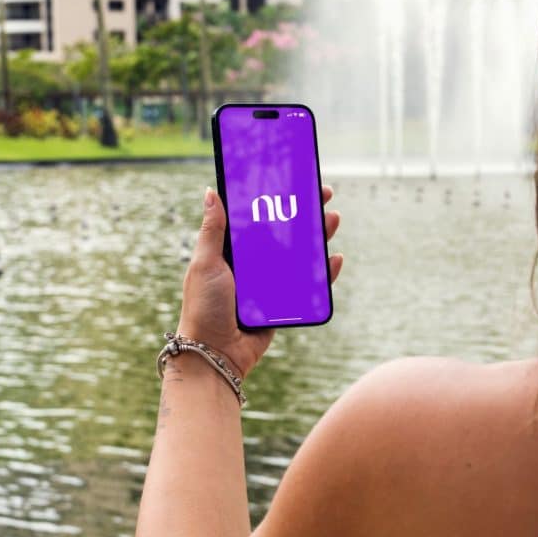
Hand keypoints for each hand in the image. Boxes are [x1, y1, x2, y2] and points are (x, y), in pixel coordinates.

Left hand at [176, 185, 343, 378]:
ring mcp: (270, 285)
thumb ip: (213, 230)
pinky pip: (308, 286)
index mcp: (233, 252)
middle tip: (322, 196)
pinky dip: (323, 273)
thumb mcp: (206, 264)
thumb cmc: (204, 309)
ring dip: (318, 237)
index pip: (259, 218)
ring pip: (300, 256)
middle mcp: (254, 266)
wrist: (216, 354)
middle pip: (285, 233)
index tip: (294, 182)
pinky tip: (334, 259)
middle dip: (305, 214)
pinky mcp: (284, 304)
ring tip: (332, 221)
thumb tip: (211, 192)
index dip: (277, 200)